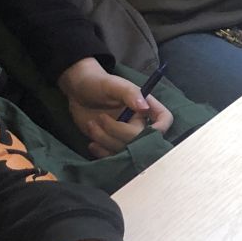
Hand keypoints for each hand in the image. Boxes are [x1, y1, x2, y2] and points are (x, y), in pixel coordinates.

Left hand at [57, 57, 174, 156]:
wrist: (77, 92)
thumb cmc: (97, 83)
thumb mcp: (113, 85)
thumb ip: (130, 94)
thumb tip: (145, 107)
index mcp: (144, 107)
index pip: (164, 119)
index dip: (161, 127)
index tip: (148, 129)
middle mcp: (138, 124)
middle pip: (140, 139)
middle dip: (117, 132)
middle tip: (100, 118)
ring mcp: (124, 137)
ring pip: (124, 150)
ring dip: (105, 140)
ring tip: (92, 124)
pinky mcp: (111, 145)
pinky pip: (113, 157)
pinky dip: (101, 152)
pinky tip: (92, 142)